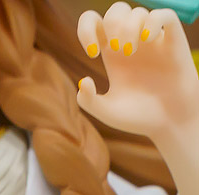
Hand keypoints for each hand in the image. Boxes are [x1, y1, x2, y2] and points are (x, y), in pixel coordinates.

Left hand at [77, 2, 198, 141]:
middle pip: (116, 11)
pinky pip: (164, 15)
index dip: (86, 29)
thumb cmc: (139, 117)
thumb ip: (88, 101)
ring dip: (129, 27)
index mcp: (112, 54)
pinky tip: (147, 39)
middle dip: (112, 24)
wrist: (169, 122)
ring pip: (138, 12)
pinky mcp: (172, 40)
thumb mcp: (108, 113)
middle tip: (116, 48)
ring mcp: (152, 40)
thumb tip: (83, 81)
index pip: (94, 23)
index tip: (92, 52)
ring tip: (130, 51)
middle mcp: (131, 42)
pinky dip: (153, 22)